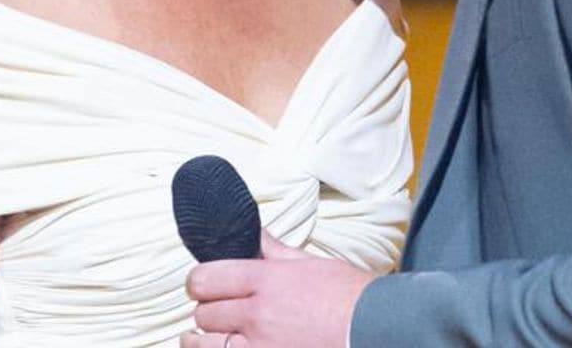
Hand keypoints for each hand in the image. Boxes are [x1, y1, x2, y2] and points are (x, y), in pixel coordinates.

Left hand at [182, 230, 376, 347]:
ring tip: (209, 337)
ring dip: (205, 339)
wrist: (372, 328)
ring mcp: (259, 347)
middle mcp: (256, 314)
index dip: (199, 281)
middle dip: (207, 309)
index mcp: (266, 280)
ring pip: (205, 345)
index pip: (207, 278)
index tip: (203, 284)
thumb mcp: (310, 263)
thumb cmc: (347, 295)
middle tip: (216, 308)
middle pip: (204, 312)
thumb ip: (275, 251)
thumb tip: (256, 234)